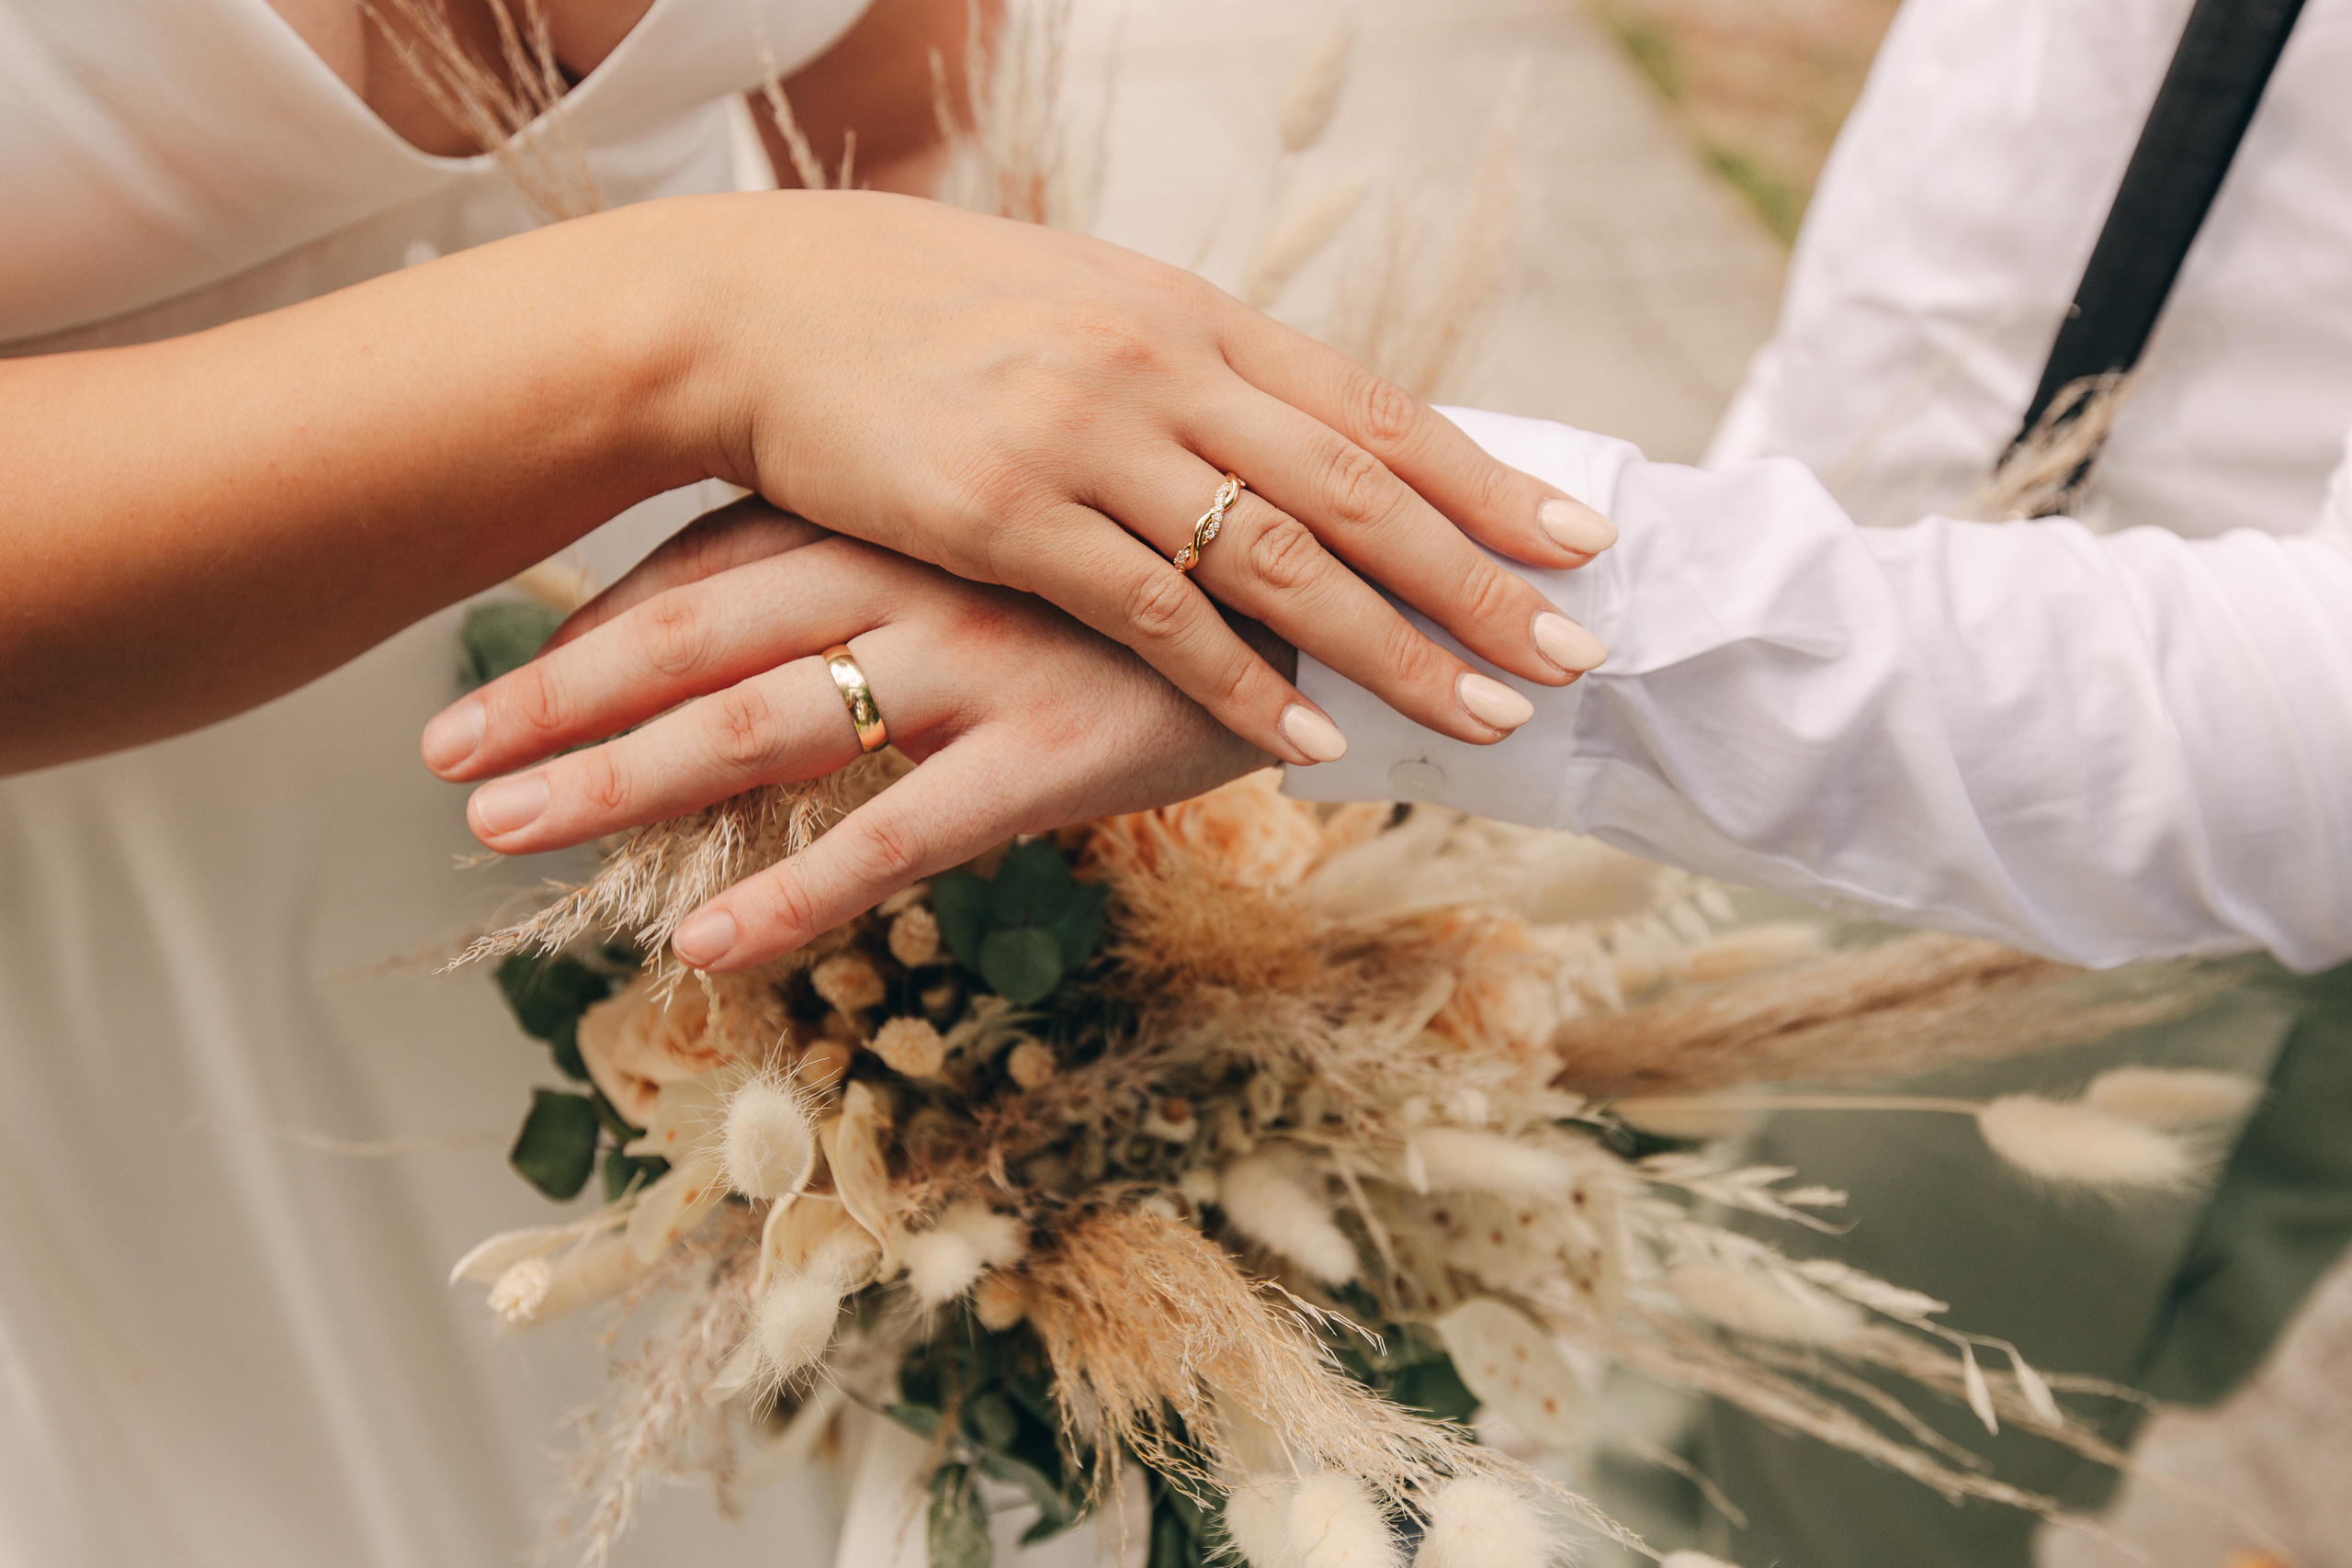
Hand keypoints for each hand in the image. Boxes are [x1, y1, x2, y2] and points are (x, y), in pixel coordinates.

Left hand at [422, 499, 1271, 968]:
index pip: (704, 569)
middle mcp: (918, 575)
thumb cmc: (1159, 574)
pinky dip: (797, 891)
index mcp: (904, 518)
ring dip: (626, 782)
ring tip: (509, 839)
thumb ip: (902, 566)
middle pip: (696, 639)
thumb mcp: (1019, 543)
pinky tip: (705, 945)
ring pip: (765, 725)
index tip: (490, 694)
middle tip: (442, 767)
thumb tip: (793, 623)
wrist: (1342, 583)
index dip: (588, 636)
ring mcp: (980, 660)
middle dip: (558, 706)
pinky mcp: (1053, 749)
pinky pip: (899, 832)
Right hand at [666, 191, 1612, 764]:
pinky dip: (1240, 681)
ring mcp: (1088, 438)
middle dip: (1481, 581)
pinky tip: (1308, 737)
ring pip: (1280, 559)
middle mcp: (1162, 366)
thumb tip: (1286, 428)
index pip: (1372, 407)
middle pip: (1359, 490)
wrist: (759, 311)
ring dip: (1396, 647)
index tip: (1579, 537)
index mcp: (1191, 314)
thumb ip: (1190, 368)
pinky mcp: (1006, 515)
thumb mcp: (1081, 307)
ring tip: (1491, 713)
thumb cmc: (925, 317)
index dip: (1484, 478)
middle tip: (1580, 649)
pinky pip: (1153, 614)